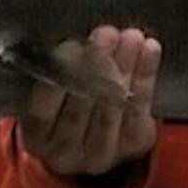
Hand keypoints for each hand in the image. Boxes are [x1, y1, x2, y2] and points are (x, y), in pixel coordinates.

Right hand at [22, 26, 160, 181]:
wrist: (93, 136)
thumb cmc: (64, 101)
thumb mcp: (48, 90)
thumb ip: (54, 70)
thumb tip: (72, 42)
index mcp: (38, 138)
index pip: (44, 109)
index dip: (59, 76)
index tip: (71, 45)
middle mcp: (66, 152)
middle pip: (81, 106)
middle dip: (96, 65)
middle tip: (105, 34)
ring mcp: (101, 153)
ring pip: (113, 105)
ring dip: (124, 66)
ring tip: (130, 36)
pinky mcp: (132, 144)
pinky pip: (140, 107)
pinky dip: (146, 74)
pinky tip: (149, 48)